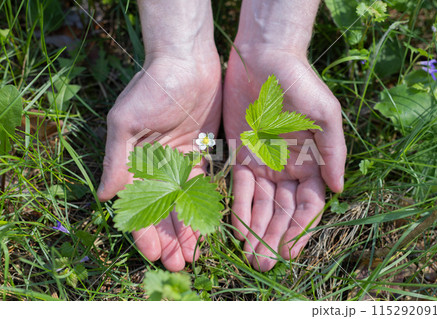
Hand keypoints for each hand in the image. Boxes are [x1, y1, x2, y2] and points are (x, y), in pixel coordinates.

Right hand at [98, 52, 221, 270]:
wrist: (186, 62)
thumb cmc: (151, 88)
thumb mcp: (126, 122)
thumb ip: (117, 160)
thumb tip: (105, 198)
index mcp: (134, 163)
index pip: (137, 205)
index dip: (143, 231)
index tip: (154, 254)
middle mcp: (155, 167)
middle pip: (161, 212)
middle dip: (168, 239)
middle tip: (178, 264)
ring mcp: (178, 163)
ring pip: (182, 206)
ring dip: (186, 231)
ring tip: (193, 256)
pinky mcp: (200, 155)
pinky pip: (201, 189)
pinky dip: (202, 210)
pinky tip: (206, 229)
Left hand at [223, 46, 345, 270]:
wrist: (264, 59)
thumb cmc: (300, 84)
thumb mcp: (324, 115)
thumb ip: (333, 152)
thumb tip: (338, 189)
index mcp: (312, 163)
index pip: (307, 206)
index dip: (299, 231)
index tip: (290, 253)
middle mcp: (288, 169)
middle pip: (281, 212)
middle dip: (274, 238)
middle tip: (264, 263)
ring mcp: (264, 164)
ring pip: (260, 205)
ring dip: (255, 230)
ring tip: (250, 255)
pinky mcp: (241, 155)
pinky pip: (238, 188)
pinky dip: (238, 208)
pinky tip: (236, 229)